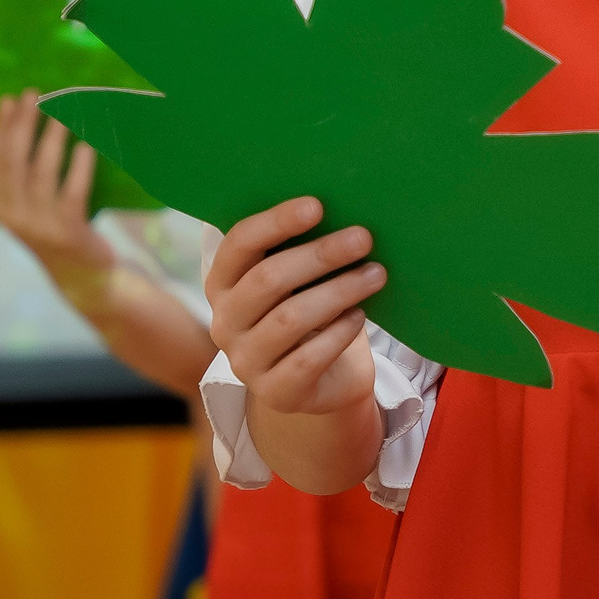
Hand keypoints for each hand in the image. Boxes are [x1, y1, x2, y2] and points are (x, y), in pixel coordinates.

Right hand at [0, 90, 116, 299]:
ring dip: (51, 138)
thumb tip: (30, 124)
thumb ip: (26, 176)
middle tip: (34, 95)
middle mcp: (14, 216)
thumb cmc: (59, 230)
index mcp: (0, 207)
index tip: (8, 100)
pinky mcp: (68, 232)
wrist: (83, 277)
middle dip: (22, 124)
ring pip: (43, 173)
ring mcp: (40, 225)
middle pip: (14, 161)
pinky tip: (86, 145)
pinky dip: (80, 166)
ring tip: (61, 112)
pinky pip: (73, 192)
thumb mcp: (34, 206)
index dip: (0, 129)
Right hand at [206, 197, 383, 422]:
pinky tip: (359, 316)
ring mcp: (246, 362)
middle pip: (267, 279)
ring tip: (376, 274)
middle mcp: (225, 323)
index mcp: (222, 283)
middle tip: (363, 237)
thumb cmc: (313, 310)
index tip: (317, 206)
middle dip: (320, 254)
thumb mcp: (302, 279)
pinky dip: (338, 333)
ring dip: (339, 290)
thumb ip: (303, 247)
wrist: (326, 378)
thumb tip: (343, 205)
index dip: (275, 222)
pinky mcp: (275, 393)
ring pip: (290, 318)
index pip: (238, 244)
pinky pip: (308, 358)